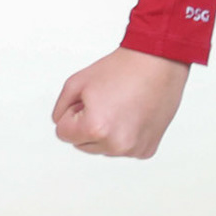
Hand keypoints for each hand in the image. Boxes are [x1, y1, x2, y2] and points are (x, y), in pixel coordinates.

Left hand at [51, 46, 189, 158]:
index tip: (86, 101)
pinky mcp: (147, 150)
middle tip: (101, 103)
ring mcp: (134, 150)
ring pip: (101, 148)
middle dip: (84, 125)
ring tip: (117, 108)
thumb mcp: (75, 83)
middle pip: (81, 144)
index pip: (62, 134)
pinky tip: (130, 115)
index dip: (71, 114)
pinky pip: (122, 149)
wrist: (155, 65)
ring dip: (103, 133)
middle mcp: (116, 145)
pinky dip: (122, 135)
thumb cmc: (120, 70)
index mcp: (96, 129)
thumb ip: (60, 108)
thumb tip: (60, 123)